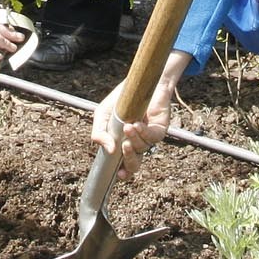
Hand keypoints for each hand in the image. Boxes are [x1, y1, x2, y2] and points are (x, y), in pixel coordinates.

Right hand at [91, 62, 181, 179]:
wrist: (138, 83)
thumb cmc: (120, 100)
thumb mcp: (102, 115)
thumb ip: (99, 133)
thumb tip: (109, 150)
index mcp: (122, 144)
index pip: (123, 165)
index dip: (123, 173)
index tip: (119, 174)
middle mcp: (136, 144)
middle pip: (135, 165)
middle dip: (129, 160)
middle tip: (123, 147)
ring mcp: (148, 138)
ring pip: (142, 149)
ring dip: (133, 139)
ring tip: (128, 125)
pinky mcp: (159, 130)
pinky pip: (152, 138)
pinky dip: (143, 132)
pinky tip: (137, 124)